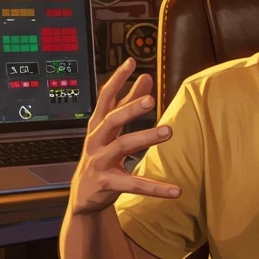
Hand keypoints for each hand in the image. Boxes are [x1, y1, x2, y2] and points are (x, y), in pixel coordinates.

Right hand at [69, 57, 179, 214]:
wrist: (83, 196)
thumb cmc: (101, 157)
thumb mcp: (112, 131)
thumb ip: (128, 104)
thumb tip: (145, 77)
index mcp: (98, 126)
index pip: (105, 98)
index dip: (117, 80)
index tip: (131, 62)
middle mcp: (95, 141)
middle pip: (112, 120)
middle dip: (130, 108)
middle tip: (151, 100)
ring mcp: (99, 162)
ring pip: (122, 146)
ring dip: (146, 137)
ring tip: (168, 131)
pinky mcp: (106, 183)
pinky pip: (133, 184)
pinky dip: (155, 188)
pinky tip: (175, 190)